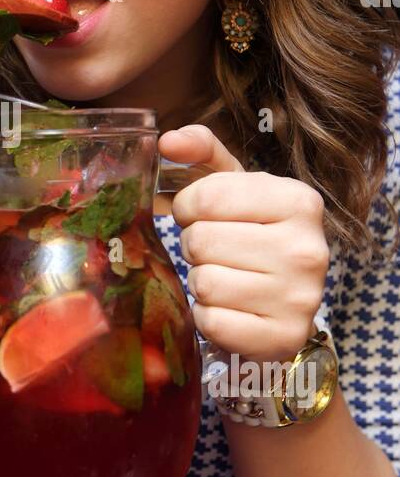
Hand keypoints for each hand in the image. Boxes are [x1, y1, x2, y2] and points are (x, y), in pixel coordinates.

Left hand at [157, 125, 329, 365]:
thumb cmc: (252, 235)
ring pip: (204, 283)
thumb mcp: (234, 187)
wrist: (285, 304)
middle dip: (195, 247)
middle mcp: (308, 248)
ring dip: (200, 283)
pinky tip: (228, 309)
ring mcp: (300, 297)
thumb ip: (201, 152)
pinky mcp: (284, 337)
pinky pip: (212, 322)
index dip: (187, 207)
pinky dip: (207, 318)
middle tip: (215, 253)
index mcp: (299, 201)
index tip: (199, 216)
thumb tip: (168, 140)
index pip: (206, 195)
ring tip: (224, 279)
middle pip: (201, 240)